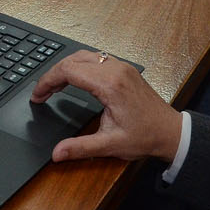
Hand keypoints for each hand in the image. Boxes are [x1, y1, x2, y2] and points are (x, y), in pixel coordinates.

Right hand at [30, 51, 183, 162]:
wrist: (172, 133)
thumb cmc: (145, 137)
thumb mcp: (110, 145)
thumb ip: (80, 148)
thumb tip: (56, 153)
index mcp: (110, 85)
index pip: (68, 71)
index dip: (47, 81)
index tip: (38, 96)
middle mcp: (115, 70)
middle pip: (73, 60)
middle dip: (53, 74)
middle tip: (42, 93)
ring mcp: (122, 67)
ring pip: (84, 56)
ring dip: (66, 68)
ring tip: (54, 86)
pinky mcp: (125, 69)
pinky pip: (96, 58)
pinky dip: (80, 66)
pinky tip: (75, 80)